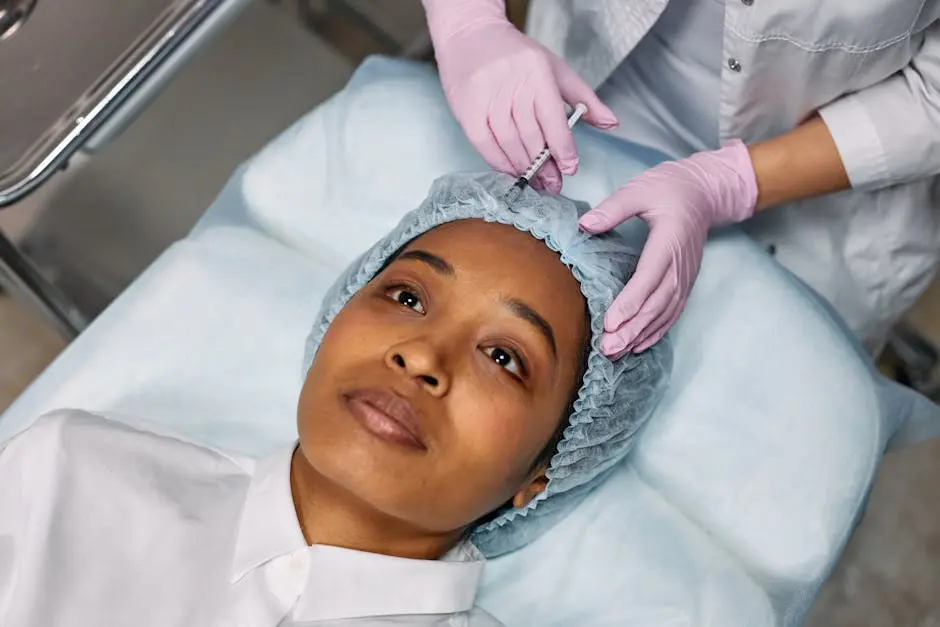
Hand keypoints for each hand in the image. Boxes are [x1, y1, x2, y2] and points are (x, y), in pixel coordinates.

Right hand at [424, 0, 617, 192]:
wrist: (471, 35)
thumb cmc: (516, 54)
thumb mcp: (555, 68)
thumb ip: (584, 97)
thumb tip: (610, 123)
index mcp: (537, 73)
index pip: (553, 119)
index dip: (562, 148)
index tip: (570, 168)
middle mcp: (511, 84)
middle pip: (531, 135)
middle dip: (543, 166)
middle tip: (552, 183)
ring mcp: (487, 97)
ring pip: (509, 143)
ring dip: (523, 167)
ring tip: (534, 181)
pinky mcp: (466, 108)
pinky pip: (484, 144)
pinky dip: (498, 161)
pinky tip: (510, 169)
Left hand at [578, 140, 758, 357]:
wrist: (706, 191)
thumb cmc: (671, 188)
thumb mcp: (640, 189)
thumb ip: (614, 207)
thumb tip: (585, 224)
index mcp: (669, 242)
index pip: (648, 278)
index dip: (630, 302)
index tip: (610, 322)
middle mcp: (680, 265)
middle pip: (656, 304)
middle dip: (631, 329)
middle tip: (607, 348)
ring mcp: (685, 276)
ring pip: (664, 313)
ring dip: (641, 335)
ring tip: (616, 352)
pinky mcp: (685, 282)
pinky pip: (672, 312)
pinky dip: (656, 331)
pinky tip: (639, 345)